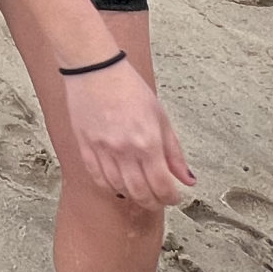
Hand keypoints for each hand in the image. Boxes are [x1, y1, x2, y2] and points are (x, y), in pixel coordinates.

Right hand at [62, 61, 195, 208]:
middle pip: (140, 193)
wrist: (95, 69)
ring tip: (141, 192)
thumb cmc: (129, 88)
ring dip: (133, 197)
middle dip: (154, 202)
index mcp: (147, 141)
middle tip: (159, 200)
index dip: (170, 198)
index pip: (161, 185)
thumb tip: (187, 178)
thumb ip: (174, 151)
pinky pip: (97, 178)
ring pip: (118, 189)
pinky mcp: (85, 147)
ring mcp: (102, 150)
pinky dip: (110, 188)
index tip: (174, 197)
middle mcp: (124, 150)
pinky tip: (118, 186)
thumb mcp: (160, 116)